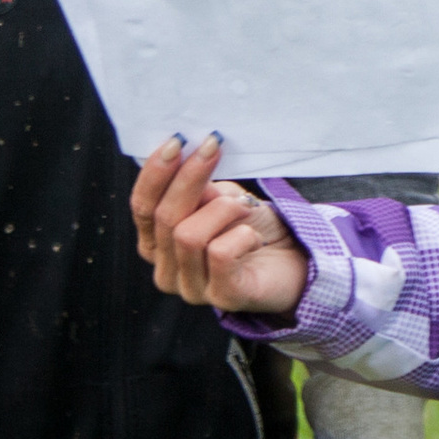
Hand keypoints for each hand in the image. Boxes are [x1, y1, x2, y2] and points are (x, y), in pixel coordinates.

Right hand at [129, 136, 310, 314]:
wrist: (296, 262)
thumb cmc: (254, 228)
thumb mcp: (224, 200)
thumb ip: (201, 191)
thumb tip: (188, 160)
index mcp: (159, 245)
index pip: (142, 208)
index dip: (155, 174)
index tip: (177, 141)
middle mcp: (168, 270)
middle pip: (165, 218)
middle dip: (189, 177)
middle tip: (213, 146)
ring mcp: (192, 288)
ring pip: (189, 235)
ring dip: (224, 208)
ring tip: (246, 208)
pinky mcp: (222, 297)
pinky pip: (221, 253)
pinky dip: (242, 234)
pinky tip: (255, 238)